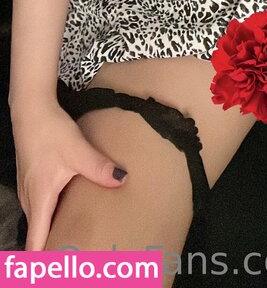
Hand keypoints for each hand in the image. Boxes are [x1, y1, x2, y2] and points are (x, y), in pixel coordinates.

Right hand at [12, 101, 128, 249]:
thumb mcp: (77, 150)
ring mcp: (30, 190)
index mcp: (39, 200)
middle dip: (53, 250)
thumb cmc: (50, 131)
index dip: (44, 262)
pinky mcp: (34, 179)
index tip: (57, 273)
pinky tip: (69, 214)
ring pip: (39, 221)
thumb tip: (122, 181)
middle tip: (76, 260)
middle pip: (38, 235)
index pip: (35, 243)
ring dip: (52, 233)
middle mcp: (31, 200)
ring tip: (74, 244)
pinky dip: (51, 218)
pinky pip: (41, 208)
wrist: (32, 108)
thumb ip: (99, 168)